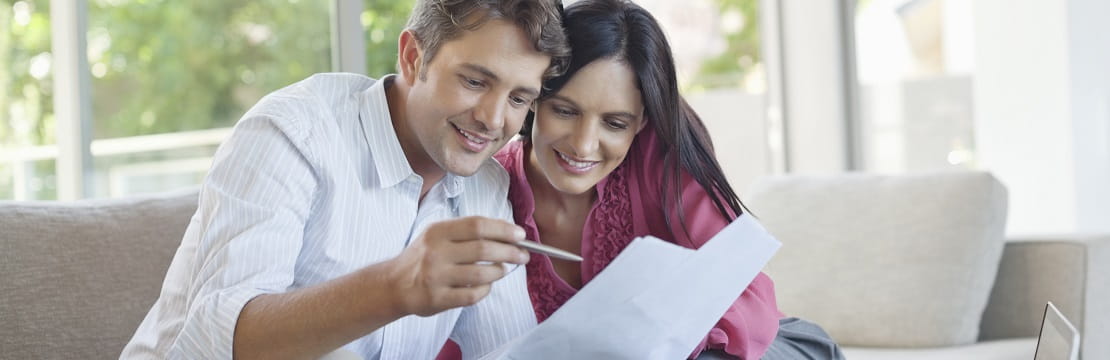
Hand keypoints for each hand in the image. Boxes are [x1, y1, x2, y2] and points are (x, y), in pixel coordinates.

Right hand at [386, 216, 529, 316]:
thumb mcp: (438, 235)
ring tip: (504, 270)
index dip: (503, 230)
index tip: (520, 235)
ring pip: (480, 275)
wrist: (394, 284)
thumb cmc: (424, 257)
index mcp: (438, 232)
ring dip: (499, 272)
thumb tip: (507, 232)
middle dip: (509, 252)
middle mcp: (435, 253)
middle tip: (523, 255)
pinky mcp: (437, 299)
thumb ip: (467, 232)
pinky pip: (472, 296)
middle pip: (483, 250)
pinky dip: (485, 290)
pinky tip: (487, 286)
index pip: (477, 225)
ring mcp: (436, 277)